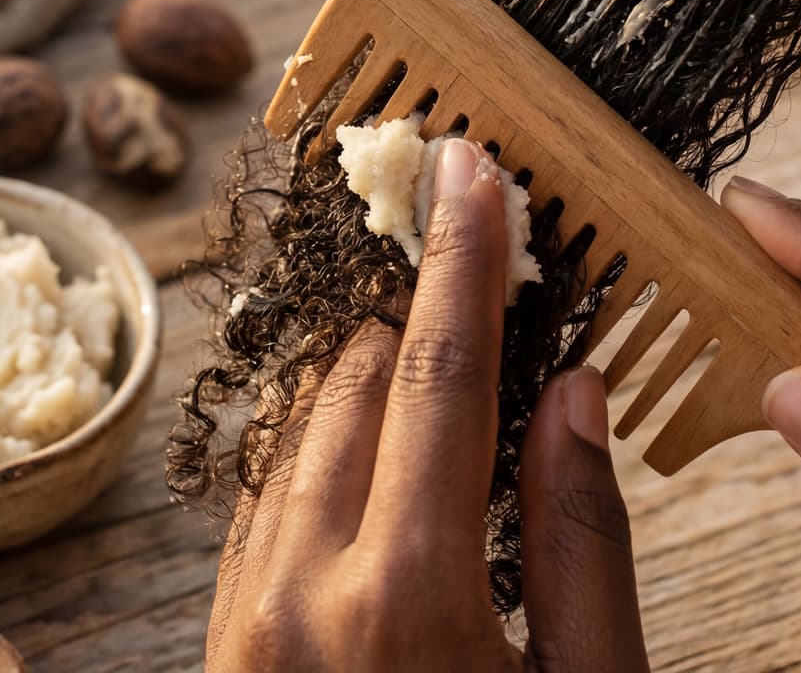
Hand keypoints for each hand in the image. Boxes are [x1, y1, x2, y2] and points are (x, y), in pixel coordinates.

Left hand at [206, 139, 649, 671]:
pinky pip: (260, 498)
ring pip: (296, 431)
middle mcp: (302, 593)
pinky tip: (369, 438)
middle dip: (419, 312)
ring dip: (366, 374)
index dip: (463, 264)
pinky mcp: (219, 640)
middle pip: (358, 386)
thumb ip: (581, 543)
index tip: (469, 173)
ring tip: (428, 341)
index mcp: (405, 598)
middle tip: (472, 257)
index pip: (440, 380)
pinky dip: (316, 443)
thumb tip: (571, 393)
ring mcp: (247, 617)